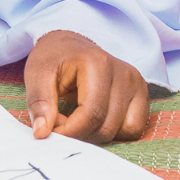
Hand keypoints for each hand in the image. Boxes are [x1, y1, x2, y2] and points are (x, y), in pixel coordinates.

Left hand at [23, 30, 152, 143]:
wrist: (71, 45)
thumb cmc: (54, 58)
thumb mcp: (37, 73)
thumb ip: (39, 102)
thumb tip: (42, 132)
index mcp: (98, 64)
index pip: (90, 114)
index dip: (69, 131)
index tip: (51, 130)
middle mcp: (124, 73)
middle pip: (106, 126)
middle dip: (79, 134)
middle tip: (60, 122)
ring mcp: (137, 84)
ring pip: (121, 132)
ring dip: (94, 134)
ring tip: (76, 118)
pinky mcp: (142, 94)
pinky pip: (133, 129)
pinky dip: (113, 132)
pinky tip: (95, 119)